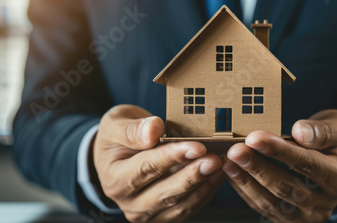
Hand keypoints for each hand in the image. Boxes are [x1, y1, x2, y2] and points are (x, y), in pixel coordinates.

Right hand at [93, 105, 223, 221]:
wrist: (116, 154)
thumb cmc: (117, 136)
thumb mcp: (116, 123)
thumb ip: (132, 129)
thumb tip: (153, 130)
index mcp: (115, 179)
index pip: (147, 168)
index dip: (174, 157)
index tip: (197, 147)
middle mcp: (129, 202)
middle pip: (166, 193)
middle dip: (193, 175)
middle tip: (215, 159)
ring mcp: (146, 212)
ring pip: (180, 204)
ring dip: (203, 185)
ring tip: (221, 165)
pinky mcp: (163, 216)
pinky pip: (188, 207)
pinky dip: (205, 192)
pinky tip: (218, 175)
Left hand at [223, 110, 336, 221]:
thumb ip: (323, 131)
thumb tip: (300, 132)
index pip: (307, 164)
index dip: (279, 151)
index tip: (255, 138)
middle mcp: (324, 201)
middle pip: (286, 187)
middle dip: (257, 168)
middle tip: (236, 150)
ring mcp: (306, 214)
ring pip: (271, 202)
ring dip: (247, 180)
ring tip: (229, 160)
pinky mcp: (289, 218)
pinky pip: (263, 207)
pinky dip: (245, 190)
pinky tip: (232, 172)